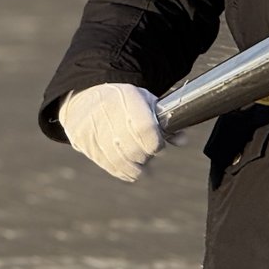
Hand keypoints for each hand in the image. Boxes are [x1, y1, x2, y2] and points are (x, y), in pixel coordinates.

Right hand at [58, 84, 178, 181]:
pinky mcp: (86, 145)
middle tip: (150, 152)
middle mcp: (108, 112)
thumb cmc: (123, 101)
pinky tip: (131, 168)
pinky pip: (110, 166)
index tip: (159, 145)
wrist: (85, 98)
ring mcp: (95, 130)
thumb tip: (182, 140)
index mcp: (127, 97)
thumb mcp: (145, 101)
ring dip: (137, 167)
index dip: (156, 143)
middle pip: (134, 149)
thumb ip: (166, 119)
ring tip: (142, 162)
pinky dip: (124, 172)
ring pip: (122, 161)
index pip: (146, 129)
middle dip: (146, 156)